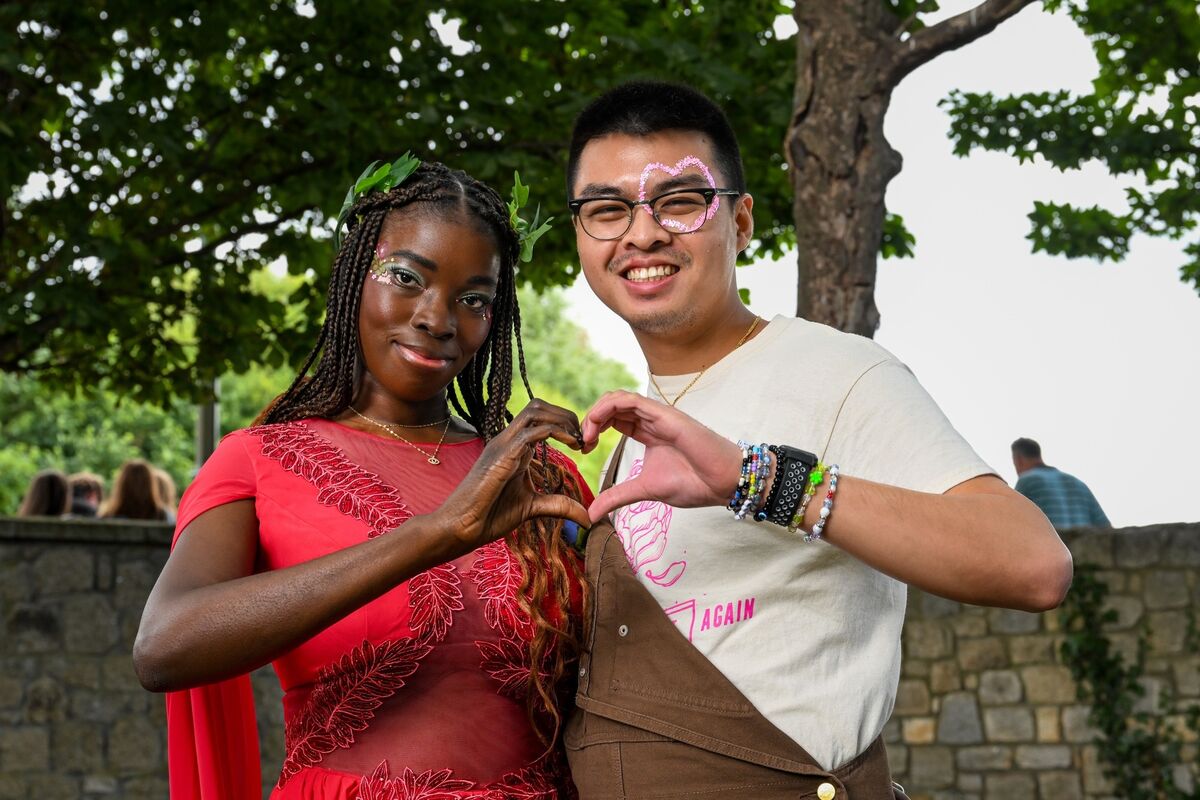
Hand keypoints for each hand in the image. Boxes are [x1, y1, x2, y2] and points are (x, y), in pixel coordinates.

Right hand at [436, 399, 590, 552]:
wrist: (461, 527)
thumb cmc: (490, 516)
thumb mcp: (532, 508)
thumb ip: (558, 506)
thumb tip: (587, 518)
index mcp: (514, 448)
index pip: (540, 418)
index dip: (565, 424)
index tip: (583, 445)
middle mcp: (508, 440)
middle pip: (539, 406)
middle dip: (566, 415)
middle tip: (584, 439)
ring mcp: (504, 444)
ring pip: (535, 410)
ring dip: (562, 419)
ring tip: (578, 441)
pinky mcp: (503, 454)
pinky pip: (532, 431)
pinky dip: (556, 432)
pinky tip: (571, 447)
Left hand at [581, 390, 742, 522]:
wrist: (722, 483)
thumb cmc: (693, 483)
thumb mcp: (644, 490)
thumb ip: (617, 497)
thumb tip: (592, 514)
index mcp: (648, 432)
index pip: (614, 418)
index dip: (594, 428)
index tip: (585, 449)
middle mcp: (652, 420)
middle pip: (613, 405)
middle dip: (591, 420)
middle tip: (583, 443)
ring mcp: (658, 415)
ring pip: (619, 398)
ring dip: (597, 412)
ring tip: (588, 435)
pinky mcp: (665, 415)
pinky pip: (632, 400)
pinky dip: (609, 406)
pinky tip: (597, 423)